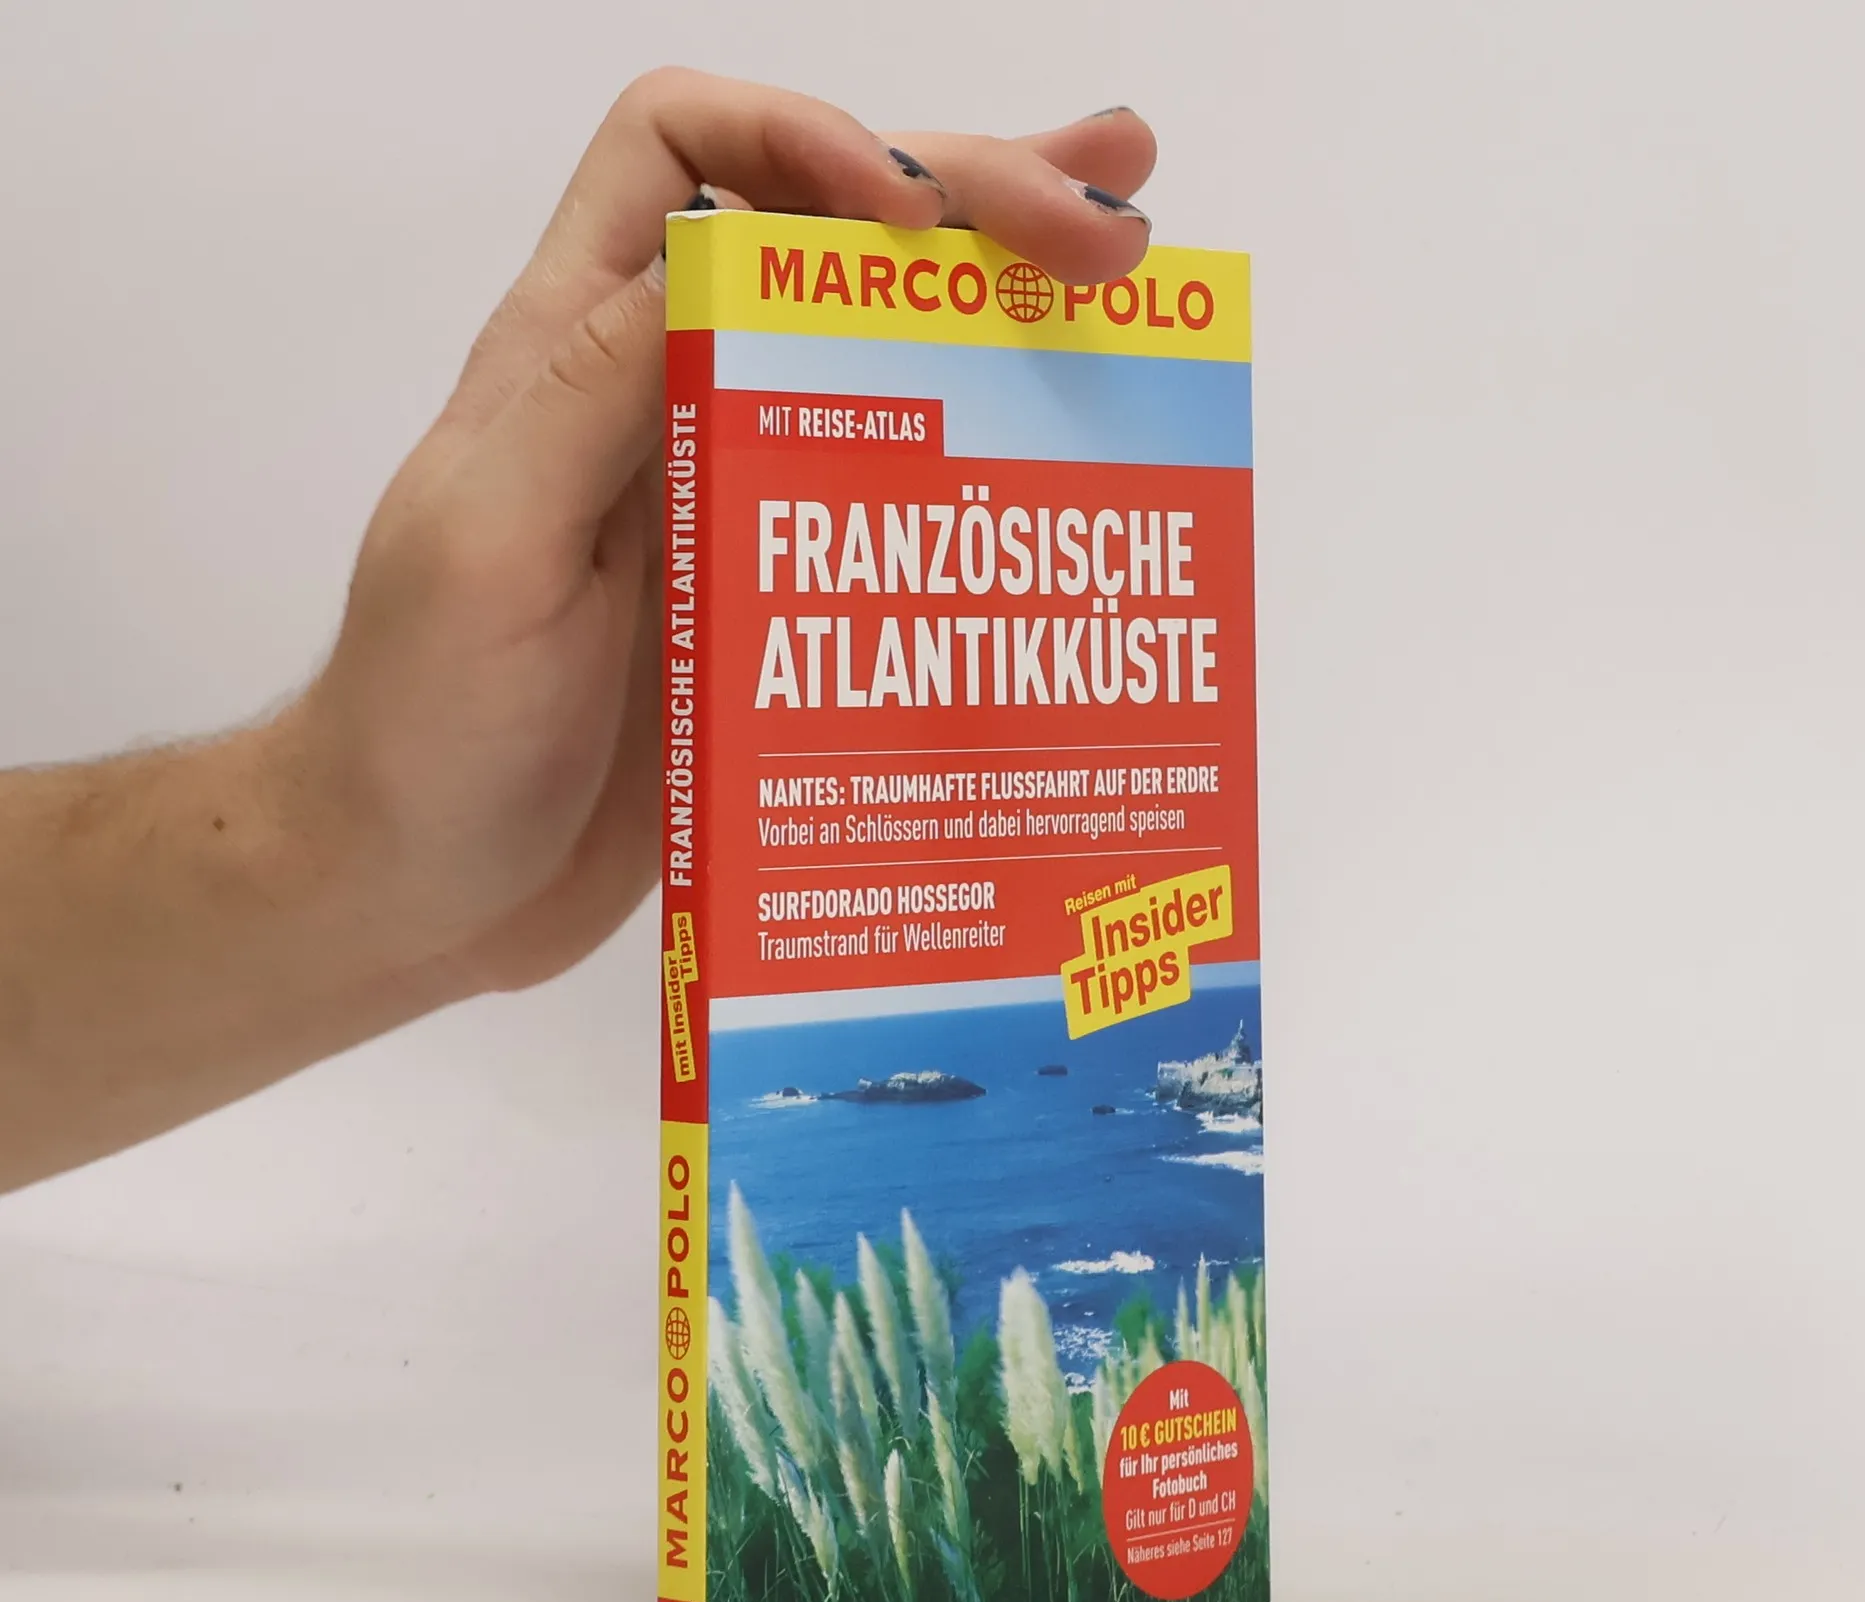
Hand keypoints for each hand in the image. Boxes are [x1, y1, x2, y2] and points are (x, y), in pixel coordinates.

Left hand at [286, 70, 1157, 995]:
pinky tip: (1073, 464)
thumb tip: (728, 237)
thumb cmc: (424, 726)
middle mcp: (670, 402)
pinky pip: (897, 509)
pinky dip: (988, 469)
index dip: (804, 140)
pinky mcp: (780, 606)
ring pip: (883, 362)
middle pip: (825, 242)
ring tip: (1130, 275)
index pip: (686, 155)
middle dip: (971, 202)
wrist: (424, 889)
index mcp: (579, 355)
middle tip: (1110, 229)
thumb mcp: (486, 546)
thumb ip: (594, 390)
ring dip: (1004, 307)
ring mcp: (734, 503)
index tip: (917, 218)